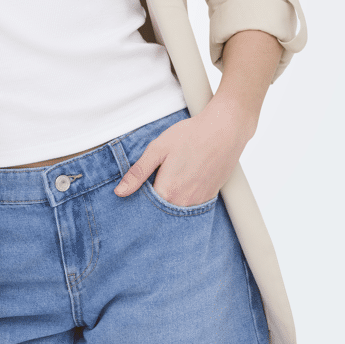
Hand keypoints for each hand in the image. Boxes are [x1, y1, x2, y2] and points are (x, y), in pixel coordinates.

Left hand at [114, 98, 255, 205]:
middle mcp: (184, 203)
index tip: (133, 194)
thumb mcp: (158, 149)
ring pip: (176, 211)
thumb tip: (120, 192)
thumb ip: (138, 173)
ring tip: (167, 182)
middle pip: (160, 213)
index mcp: (167, 191)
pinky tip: (181, 184)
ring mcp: (199, 202)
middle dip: (151, 205)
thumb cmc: (191, 136)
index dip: (136, 202)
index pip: (144, 209)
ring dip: (168, 204)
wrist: (224, 130)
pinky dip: (182, 201)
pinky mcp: (210, 198)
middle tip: (150, 186)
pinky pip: (190, 207)